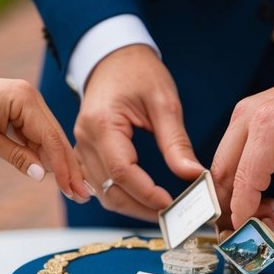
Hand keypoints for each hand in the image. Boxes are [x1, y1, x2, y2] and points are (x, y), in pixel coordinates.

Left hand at [0, 63, 88, 201]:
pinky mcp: (18, 110)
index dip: (64, 168)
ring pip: (49, 139)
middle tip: (85, 195)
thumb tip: (42, 176)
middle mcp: (31, 98)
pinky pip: (37, 136)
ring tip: (74, 189)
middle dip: (70, 168)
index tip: (75, 191)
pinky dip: (45, 155)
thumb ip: (15, 156)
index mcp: (24, 99)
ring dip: (60, 164)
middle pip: (57, 139)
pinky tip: (56, 174)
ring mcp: (26, 103)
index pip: (51, 139)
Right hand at [74, 44, 203, 219]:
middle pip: (108, 190)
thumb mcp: (164, 101)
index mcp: (102, 124)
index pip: (122, 172)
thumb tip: (193, 175)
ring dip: (130, 206)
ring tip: (161, 212)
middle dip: (140, 208)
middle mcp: (85, 139)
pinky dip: (119, 196)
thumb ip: (176, 142)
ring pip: (101, 193)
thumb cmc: (138, 72)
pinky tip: (141, 202)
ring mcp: (81, 147)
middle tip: (171, 217)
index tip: (171, 204)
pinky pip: (98, 184)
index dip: (147, 193)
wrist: (113, 57)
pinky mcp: (85, 152)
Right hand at [211, 57, 273, 245]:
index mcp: (269, 127)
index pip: (242, 183)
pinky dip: (241, 182)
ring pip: (221, 169)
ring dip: (237, 198)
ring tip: (271, 214)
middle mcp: (248, 118)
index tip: (252, 240)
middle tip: (256, 234)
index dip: (242, 217)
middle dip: (232, 211)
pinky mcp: (247, 118)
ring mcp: (244, 115)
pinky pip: (232, 157)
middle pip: (220, 177)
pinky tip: (266, 196)